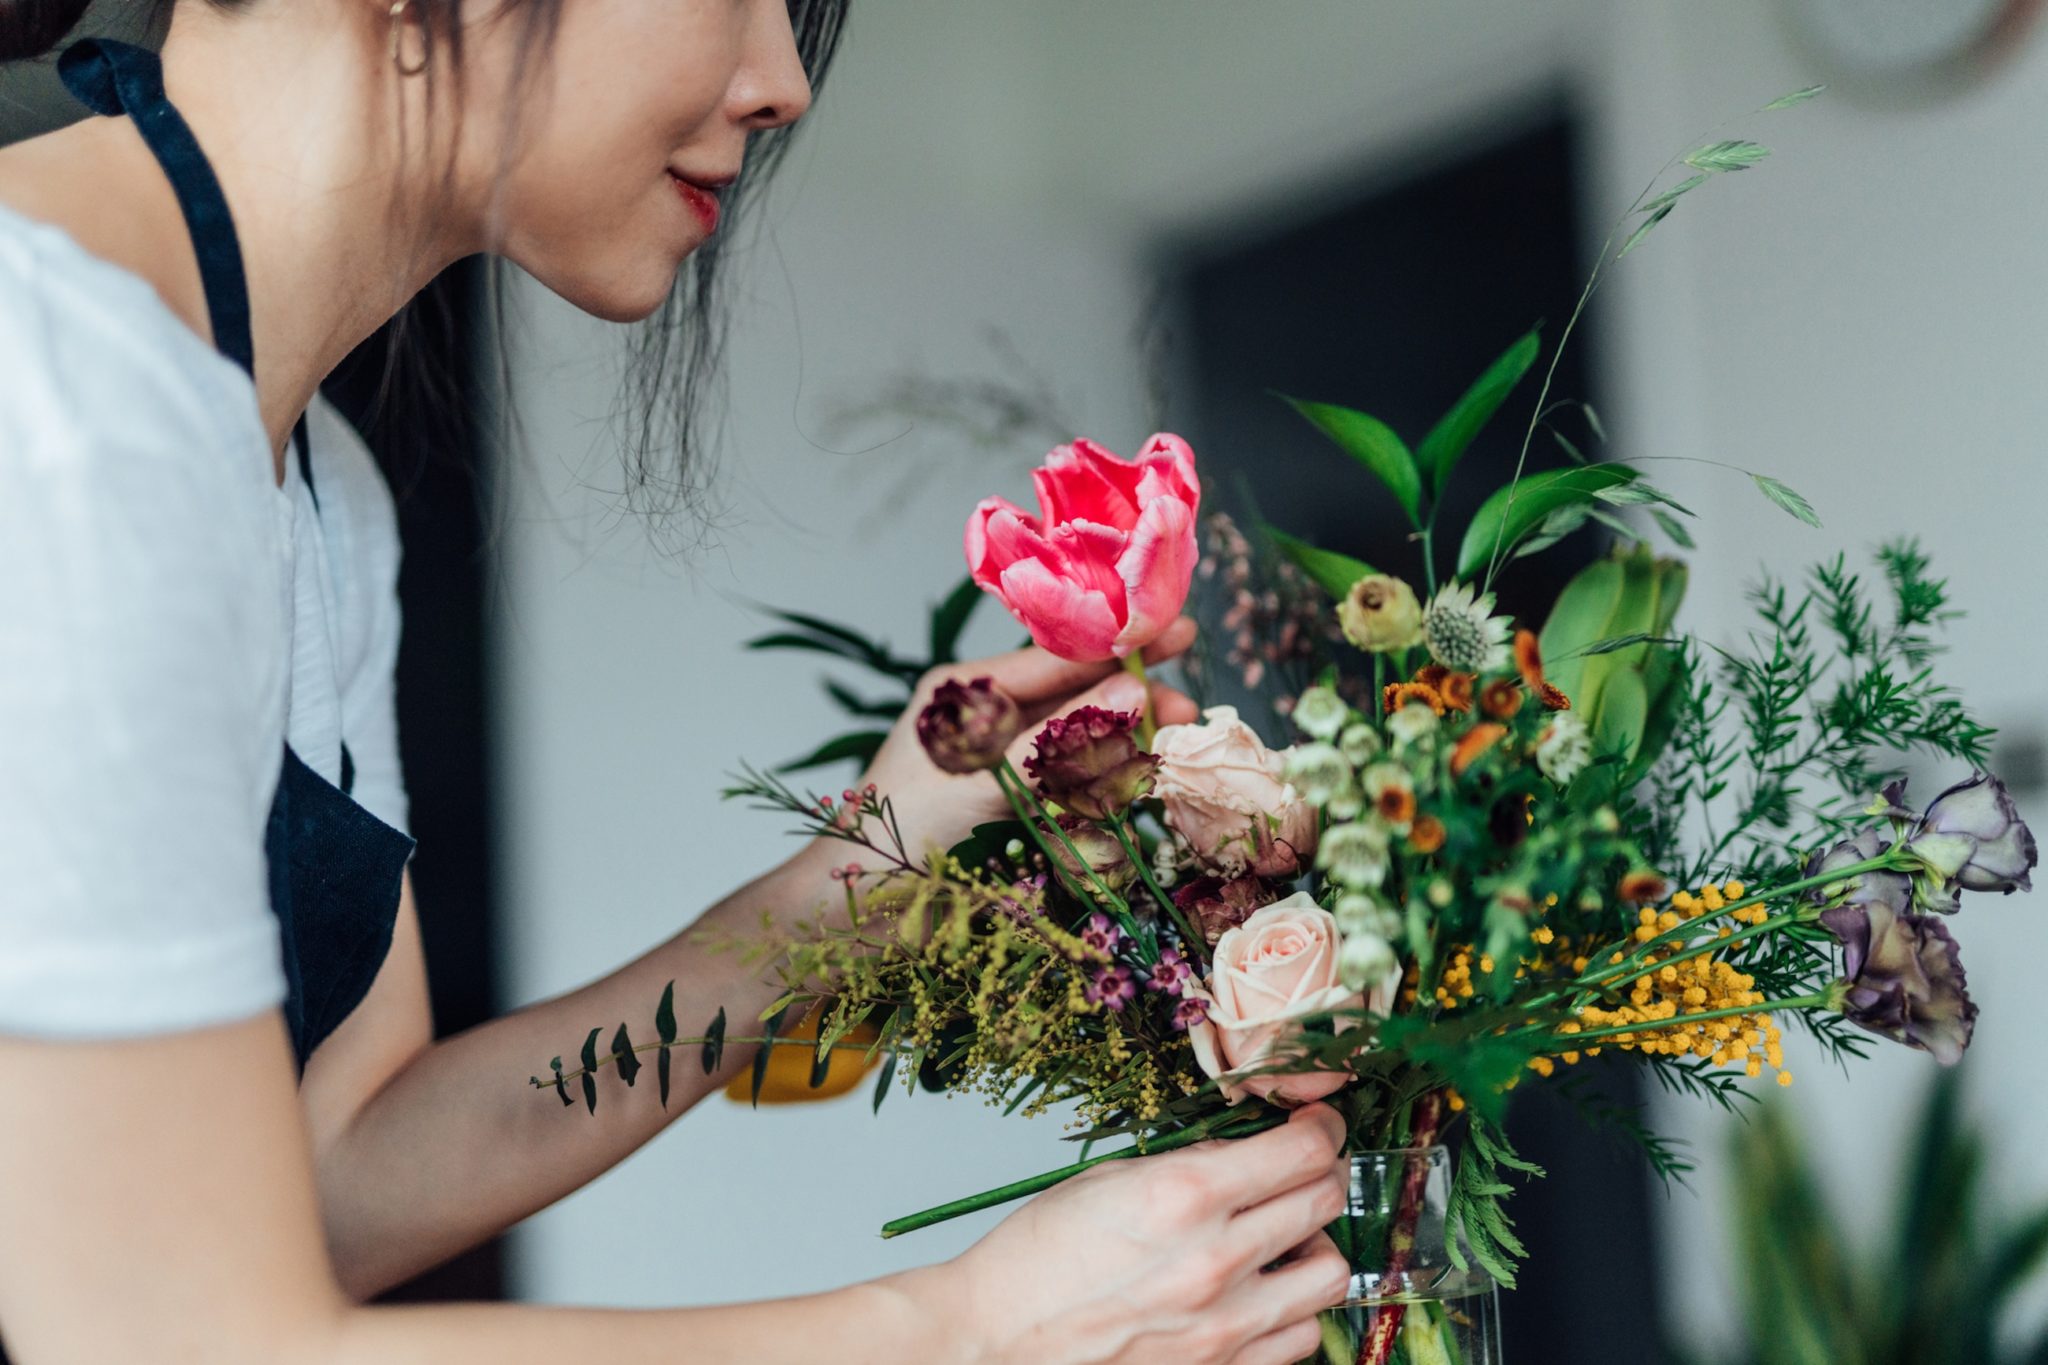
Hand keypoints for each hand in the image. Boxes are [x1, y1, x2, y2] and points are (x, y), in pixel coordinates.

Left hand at [814, 619, 1200, 878]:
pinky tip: (1118, 809)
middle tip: (1190, 714)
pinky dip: (1092, 798)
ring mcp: (996, 765)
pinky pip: (1064, 792)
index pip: (1060, 655)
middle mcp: (984, 720)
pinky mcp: (1004, 811)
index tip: (1182, 632)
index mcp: (967, 691)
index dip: (1122, 646)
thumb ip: (1061, 736)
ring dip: (1118, 756)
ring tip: (1162, 763)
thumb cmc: (901, 837)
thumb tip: (1131, 685)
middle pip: (1075, 698)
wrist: (850, 915)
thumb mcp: (988, 778)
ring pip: (1077, 747)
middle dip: (1132, 704)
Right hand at [919, 1103, 1350, 1364]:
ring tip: (1281, 1241)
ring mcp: (1224, 1326)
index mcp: (1183, 1197)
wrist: (997, 1341)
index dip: (1322, 1129)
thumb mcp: (1108, 1180)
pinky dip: (1294, 1312)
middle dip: (1322, 1175)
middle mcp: (1215, 1261)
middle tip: (1302, 1171)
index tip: (1318, 1126)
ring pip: (1331, 1276)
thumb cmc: (1035, 1260)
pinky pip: (1302, 1339)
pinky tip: (1261, 1295)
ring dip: (1314, 1248)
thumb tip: (1247, 1153)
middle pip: (1325, 1202)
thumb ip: (1190, 1164)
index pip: (1302, 1152)